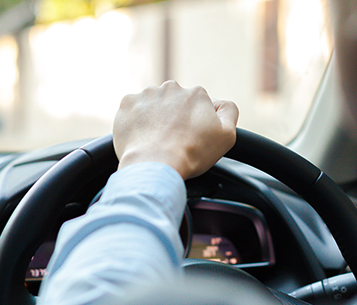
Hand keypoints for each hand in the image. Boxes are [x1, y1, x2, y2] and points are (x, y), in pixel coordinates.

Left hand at [113, 81, 238, 179]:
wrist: (155, 164)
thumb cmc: (191, 153)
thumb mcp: (227, 135)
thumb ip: (229, 111)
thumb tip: (220, 102)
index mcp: (196, 94)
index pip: (197, 106)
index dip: (194, 124)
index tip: (189, 139)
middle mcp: (171, 88)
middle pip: (174, 103)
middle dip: (173, 118)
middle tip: (172, 141)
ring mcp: (147, 94)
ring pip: (153, 105)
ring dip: (154, 118)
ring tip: (155, 141)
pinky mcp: (127, 103)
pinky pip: (133, 110)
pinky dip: (136, 121)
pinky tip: (142, 137)